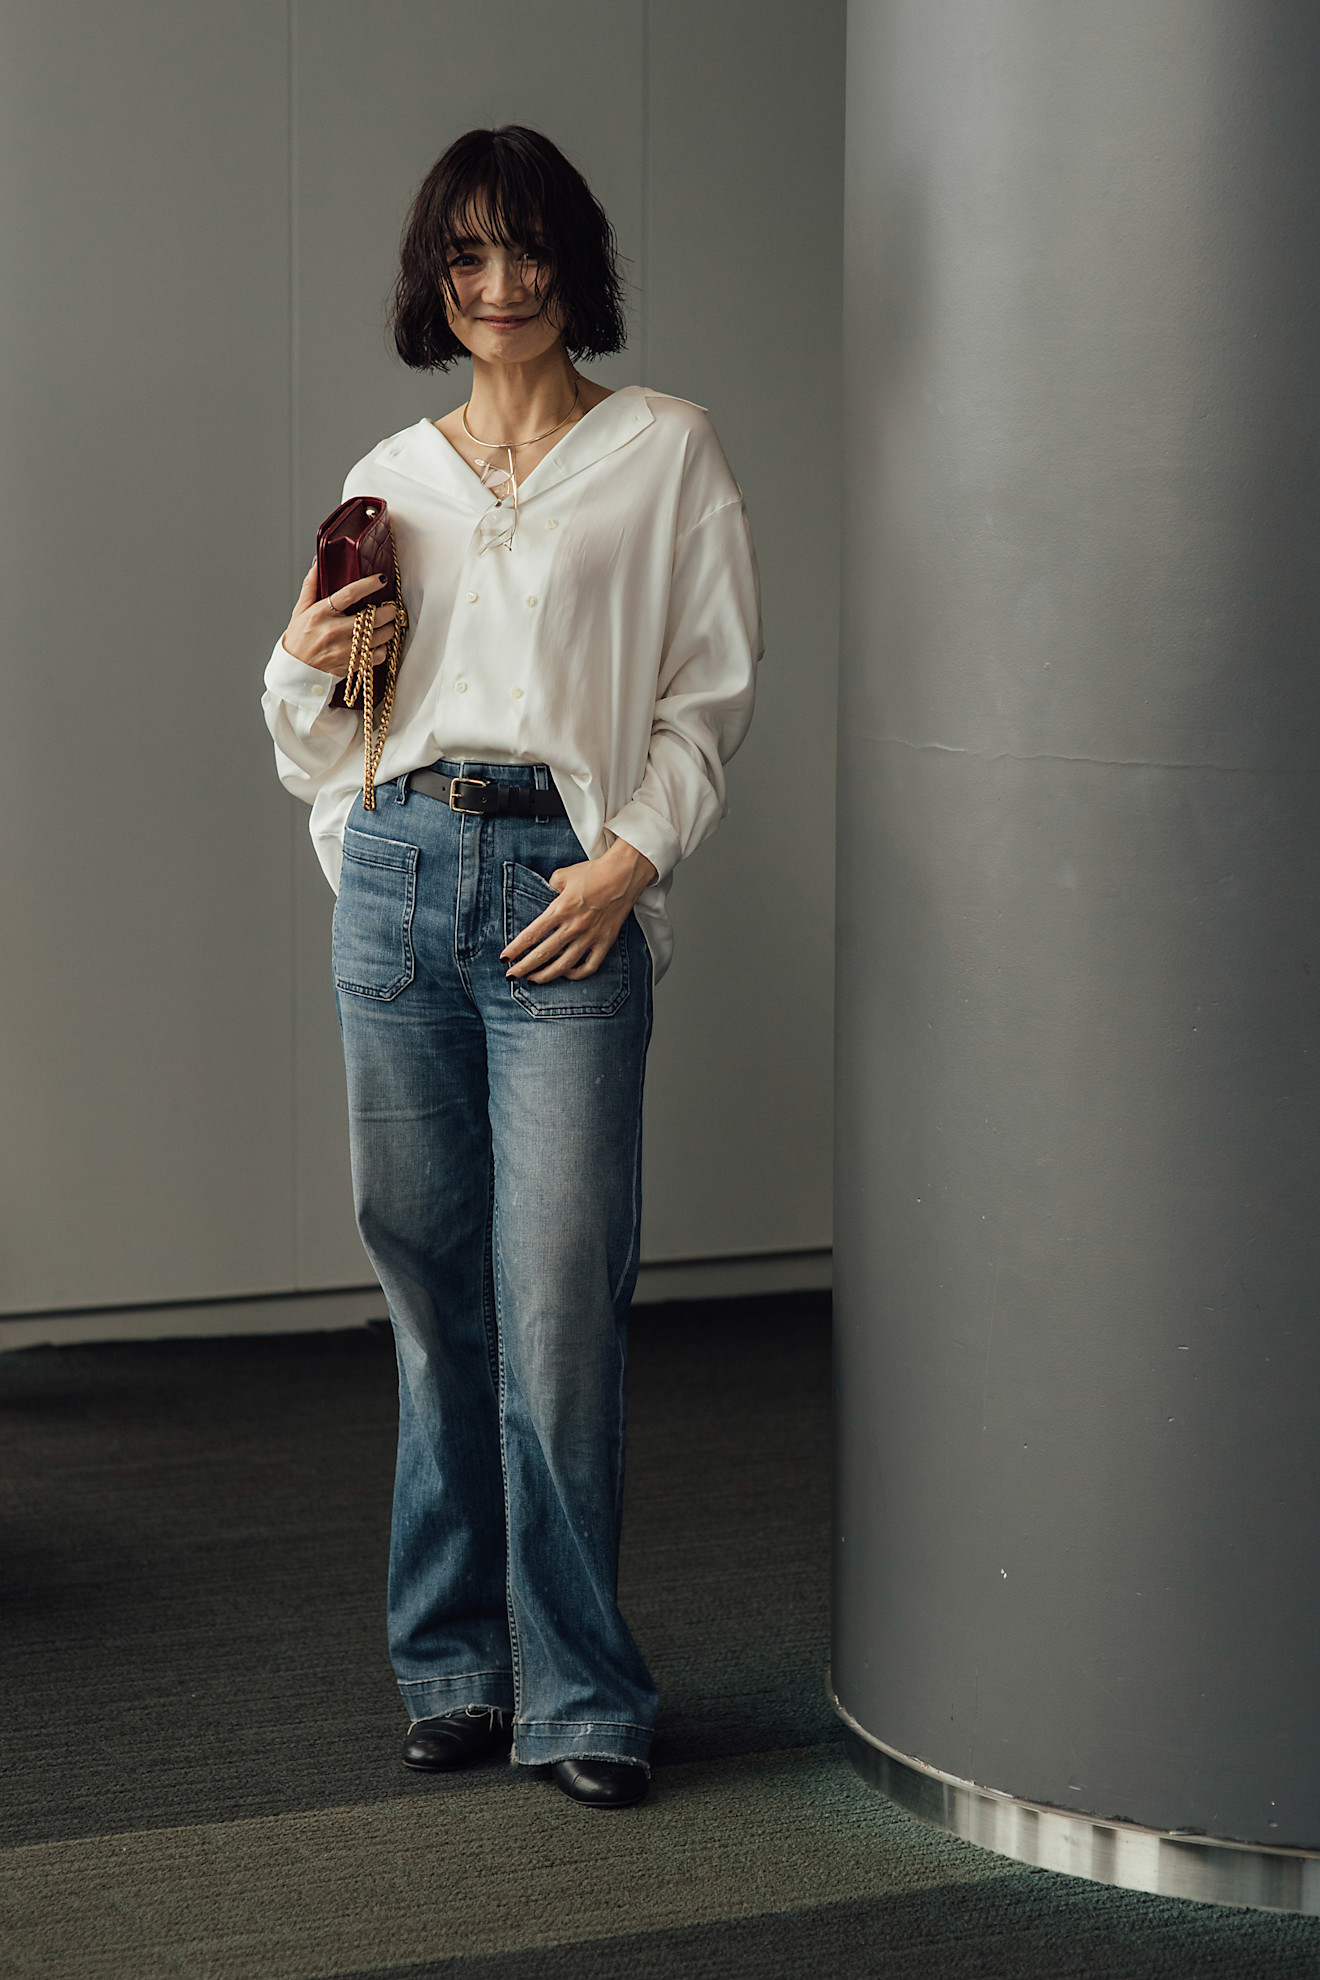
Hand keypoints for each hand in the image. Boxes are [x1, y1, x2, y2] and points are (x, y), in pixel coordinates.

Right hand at [281, 561, 396, 677]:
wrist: (296, 671)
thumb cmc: (298, 638)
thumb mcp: (300, 610)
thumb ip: (311, 586)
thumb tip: (318, 563)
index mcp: (320, 614)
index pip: (349, 594)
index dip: (368, 584)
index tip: (381, 579)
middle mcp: (334, 632)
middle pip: (372, 618)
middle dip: (388, 611)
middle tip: (391, 608)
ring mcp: (344, 650)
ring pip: (380, 637)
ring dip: (389, 629)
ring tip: (387, 624)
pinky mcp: (351, 665)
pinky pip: (377, 656)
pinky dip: (383, 649)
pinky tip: (379, 643)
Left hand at [501, 839, 657, 982]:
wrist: (624, 874)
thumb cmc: (593, 872)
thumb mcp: (563, 875)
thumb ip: (548, 887)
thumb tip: (543, 895)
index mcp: (560, 909)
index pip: (532, 934)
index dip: (516, 949)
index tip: (504, 958)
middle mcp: (574, 926)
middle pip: (544, 953)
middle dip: (524, 967)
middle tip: (512, 976)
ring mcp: (590, 937)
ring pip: (564, 965)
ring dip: (546, 975)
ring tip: (534, 979)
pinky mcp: (605, 942)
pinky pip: (589, 966)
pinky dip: (576, 974)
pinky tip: (566, 973)